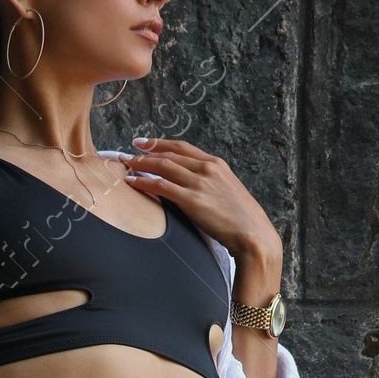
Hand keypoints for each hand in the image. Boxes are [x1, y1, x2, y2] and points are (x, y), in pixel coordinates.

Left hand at [122, 137, 283, 298]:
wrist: (253, 235)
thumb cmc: (242, 220)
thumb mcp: (227, 193)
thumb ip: (210, 185)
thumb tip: (193, 188)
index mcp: (216, 164)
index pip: (183, 147)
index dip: (160, 143)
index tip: (144, 142)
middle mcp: (207, 169)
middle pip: (169, 154)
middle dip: (145, 152)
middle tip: (127, 153)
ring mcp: (199, 183)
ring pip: (162, 166)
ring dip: (140, 164)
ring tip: (125, 165)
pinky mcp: (192, 200)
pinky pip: (161, 186)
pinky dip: (143, 182)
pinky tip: (131, 182)